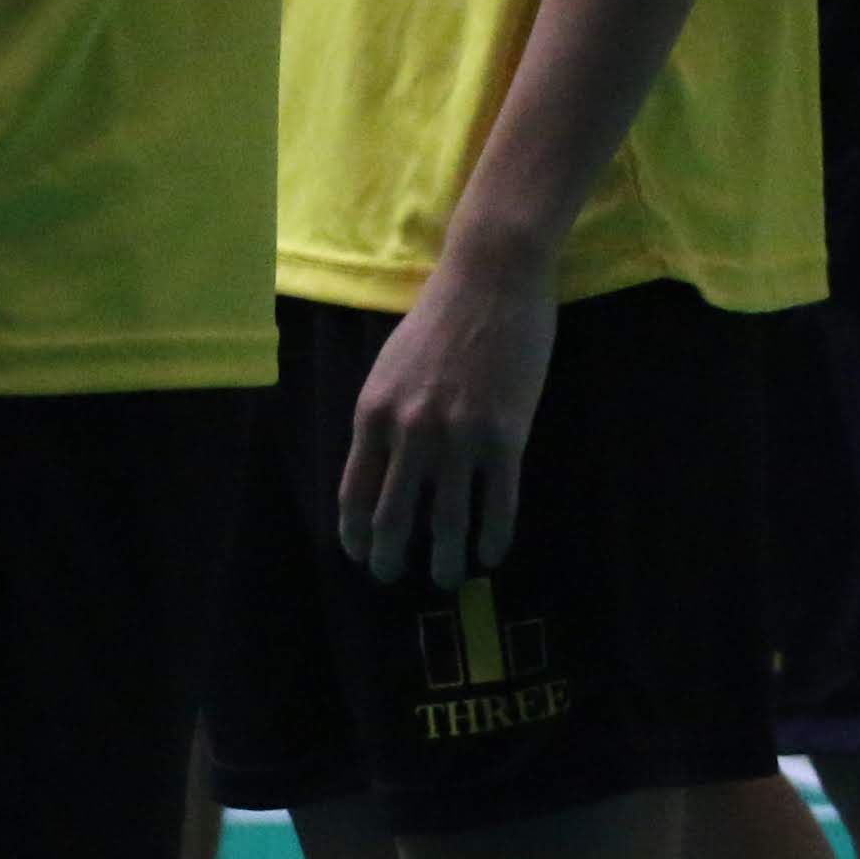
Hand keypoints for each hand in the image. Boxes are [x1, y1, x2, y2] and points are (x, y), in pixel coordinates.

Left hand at [337, 250, 556, 586]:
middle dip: (391, 557)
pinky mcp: (507, 437)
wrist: (490, 279)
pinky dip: (493, 538)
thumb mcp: (390, 367)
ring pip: (447, 522)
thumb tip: (381, 471)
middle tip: (395, 579)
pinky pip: (498, 506)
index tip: (360, 554)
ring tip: (445, 578)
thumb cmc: (438, 318)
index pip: (352, 492)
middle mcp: (410, 432)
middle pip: (393, 517)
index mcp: (372, 413)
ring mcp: (459, 437)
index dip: (355, 533)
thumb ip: (384, 418)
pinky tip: (490, 555)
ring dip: (444, 560)